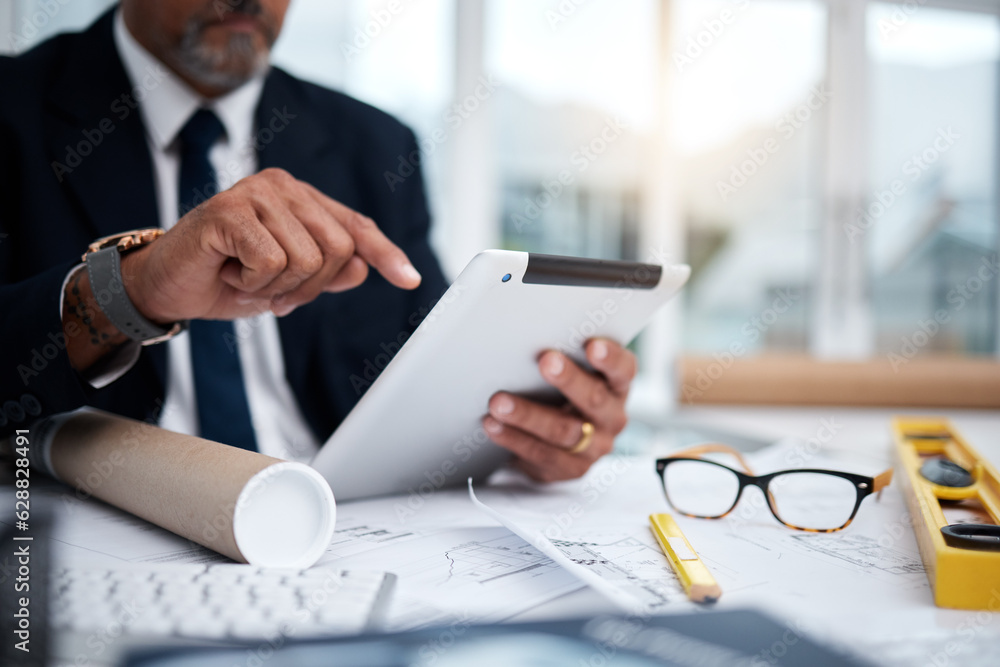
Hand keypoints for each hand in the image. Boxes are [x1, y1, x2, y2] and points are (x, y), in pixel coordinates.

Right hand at [121, 168, 420, 322]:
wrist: (166, 287)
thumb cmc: (227, 278)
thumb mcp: (287, 283)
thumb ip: (326, 273)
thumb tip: (362, 270)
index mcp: (301, 199)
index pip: (355, 227)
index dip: (385, 254)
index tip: (410, 278)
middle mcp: (282, 186)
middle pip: (338, 250)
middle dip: (309, 287)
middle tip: (272, 292)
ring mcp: (255, 193)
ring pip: (307, 260)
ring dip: (277, 287)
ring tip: (246, 279)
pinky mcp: (229, 211)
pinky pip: (271, 263)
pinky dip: (252, 283)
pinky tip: (229, 272)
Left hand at [482, 339, 635, 481]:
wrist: (559, 440)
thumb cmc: (563, 393)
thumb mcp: (573, 374)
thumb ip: (563, 357)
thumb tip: (528, 335)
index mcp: (617, 386)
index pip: (623, 370)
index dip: (611, 359)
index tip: (593, 345)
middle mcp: (613, 418)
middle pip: (594, 399)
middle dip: (568, 380)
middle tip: (545, 360)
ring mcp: (595, 447)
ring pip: (563, 431)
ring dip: (528, 415)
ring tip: (499, 402)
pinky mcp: (570, 468)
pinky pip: (541, 454)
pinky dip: (514, 438)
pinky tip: (492, 425)